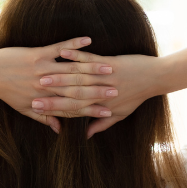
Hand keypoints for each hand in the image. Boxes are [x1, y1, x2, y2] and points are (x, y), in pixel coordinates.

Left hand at [0, 38, 117, 132]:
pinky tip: (88, 40)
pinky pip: (60, 48)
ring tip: (111, 66)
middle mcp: (46, 86)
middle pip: (78, 89)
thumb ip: (44, 119)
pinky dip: (74, 44)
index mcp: (45, 100)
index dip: (92, 109)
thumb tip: (59, 130)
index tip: (108, 110)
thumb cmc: (7, 92)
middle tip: (118, 90)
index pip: (74, 107)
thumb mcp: (24, 109)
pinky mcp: (38, 53)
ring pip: (72, 69)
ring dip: (92, 67)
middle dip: (99, 89)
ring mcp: (43, 68)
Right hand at [34, 50, 166, 136]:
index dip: (53, 109)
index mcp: (100, 105)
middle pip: (70, 93)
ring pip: (77, 76)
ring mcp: (104, 77)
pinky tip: (61, 52)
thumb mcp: (120, 114)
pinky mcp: (110, 62)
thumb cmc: (136, 96)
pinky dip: (75, 54)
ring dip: (58, 73)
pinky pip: (89, 58)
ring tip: (40, 72)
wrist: (155, 78)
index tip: (36, 109)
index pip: (72, 109)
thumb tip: (87, 135)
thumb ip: (101, 124)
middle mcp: (100, 92)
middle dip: (50, 93)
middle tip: (31, 92)